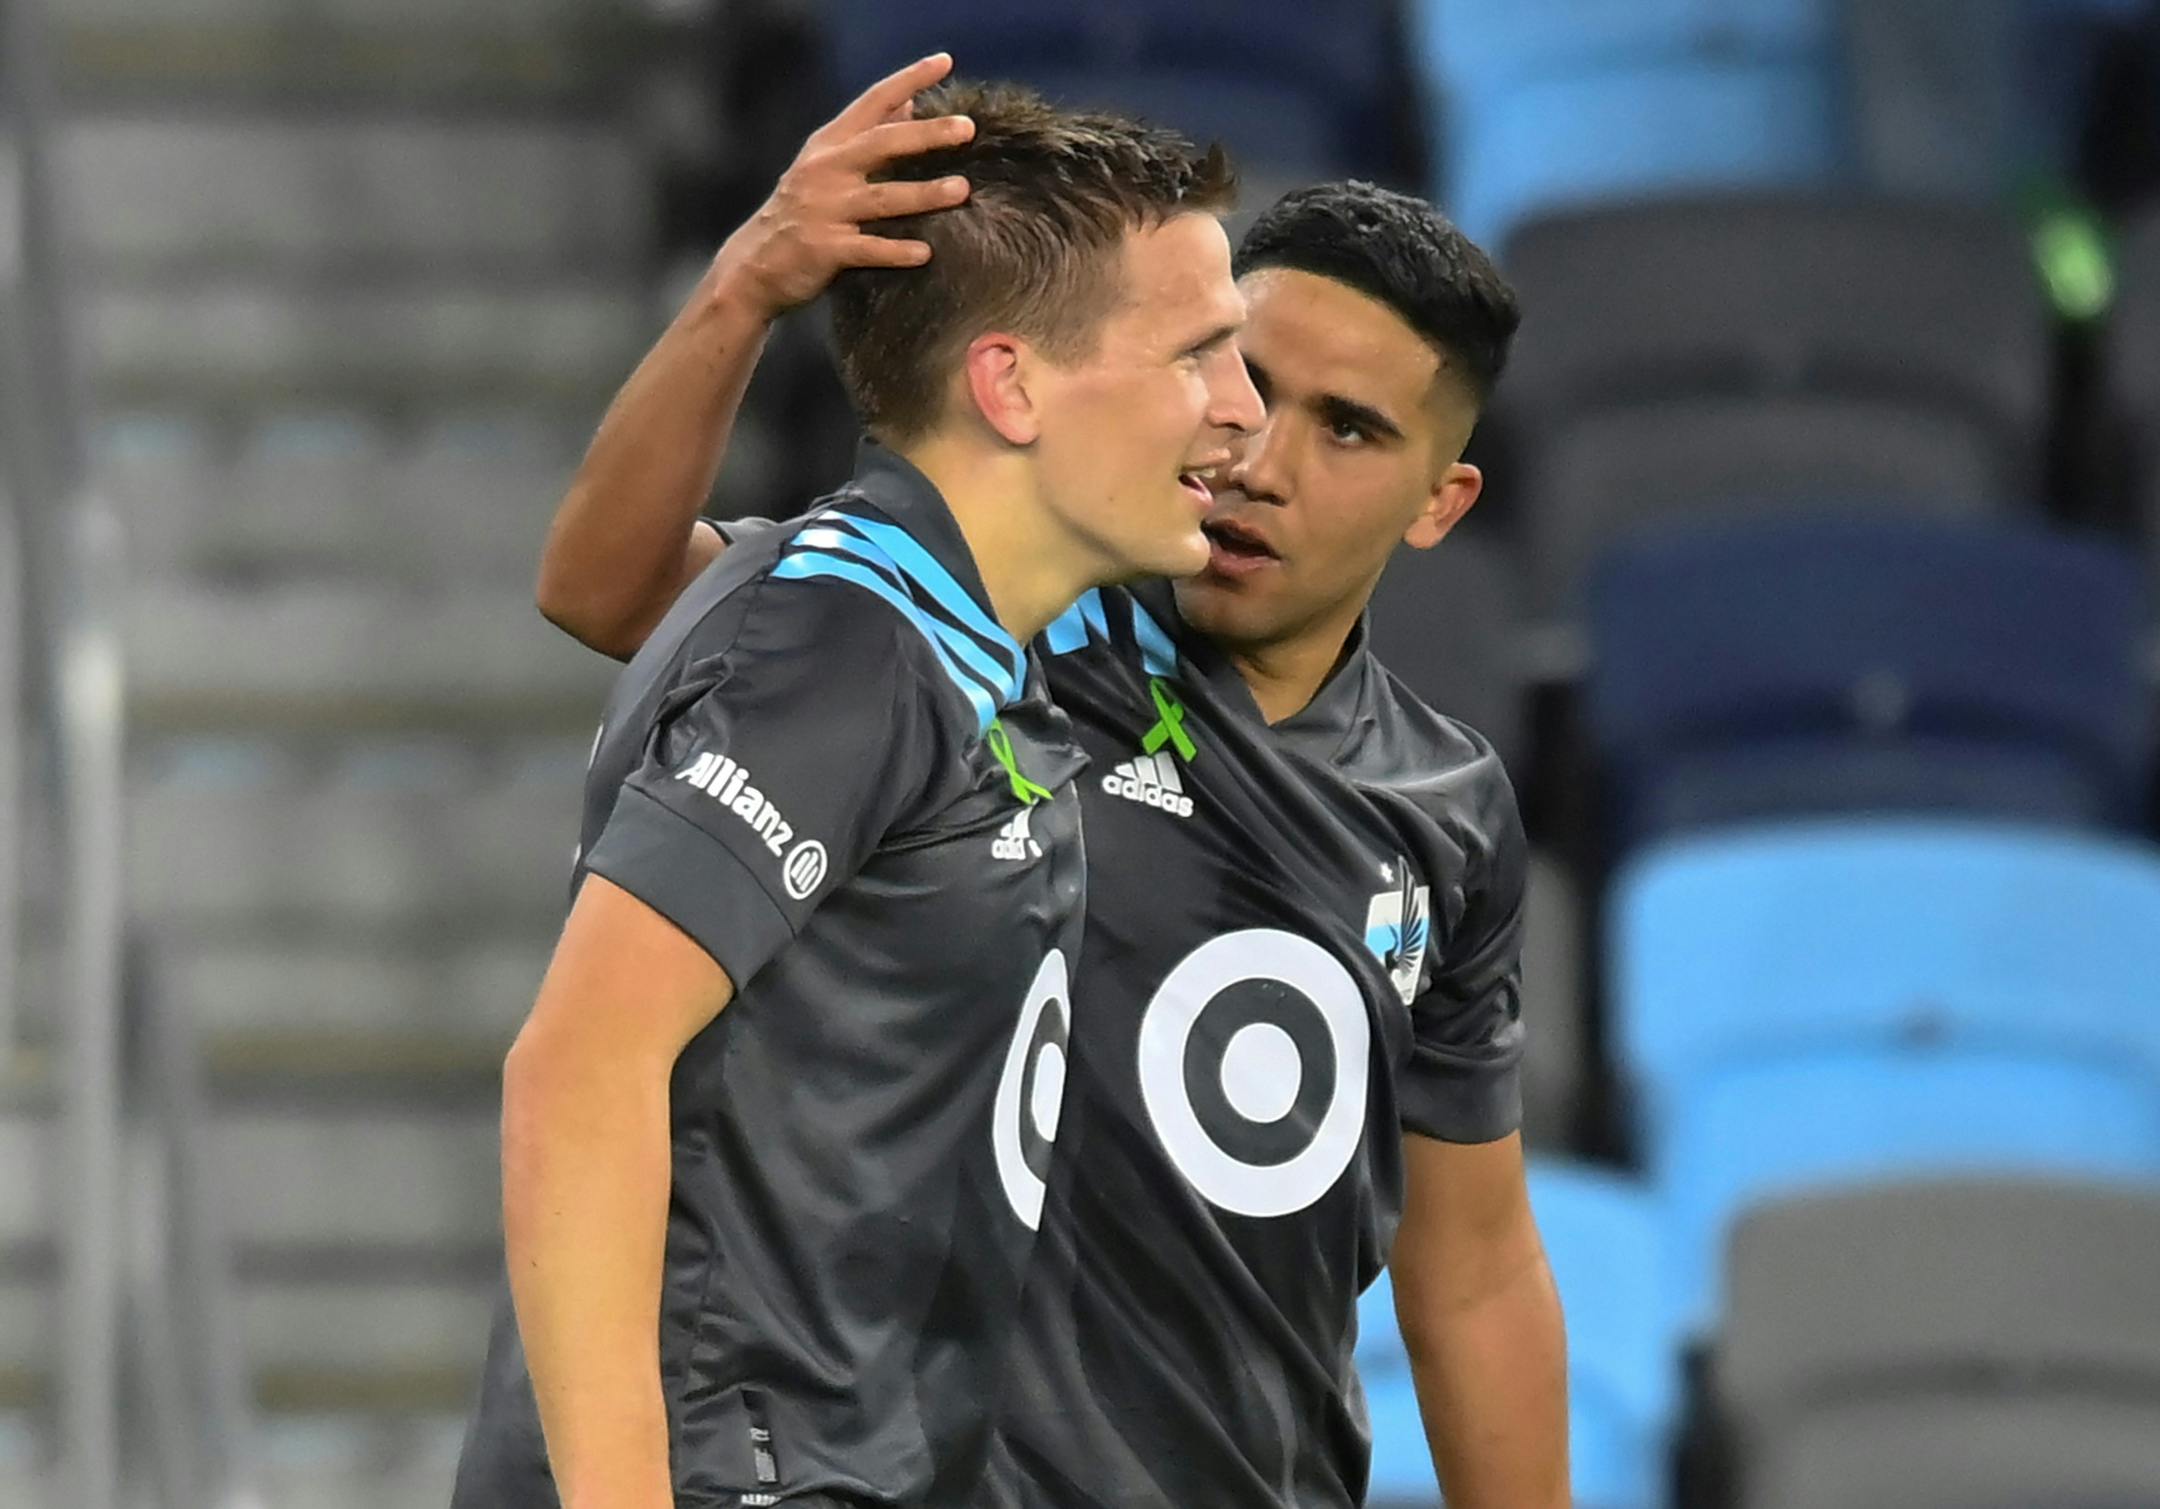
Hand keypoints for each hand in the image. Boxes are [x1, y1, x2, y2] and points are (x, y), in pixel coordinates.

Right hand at [715, 52, 973, 319]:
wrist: (755, 266)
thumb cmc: (803, 211)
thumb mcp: (827, 163)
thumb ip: (868, 134)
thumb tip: (910, 101)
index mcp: (830, 144)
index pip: (874, 101)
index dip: (909, 78)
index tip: (944, 61)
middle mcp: (826, 169)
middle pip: (882, 144)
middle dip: (926, 134)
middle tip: (967, 128)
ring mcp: (824, 209)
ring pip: (882, 198)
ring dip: (924, 194)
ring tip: (962, 190)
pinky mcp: (824, 249)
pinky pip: (867, 249)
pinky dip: (896, 251)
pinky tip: (926, 253)